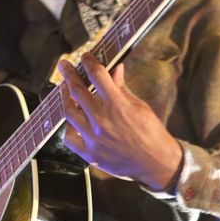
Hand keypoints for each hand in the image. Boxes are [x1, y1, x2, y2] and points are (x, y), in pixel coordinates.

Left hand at [58, 53, 182, 191]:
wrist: (156, 164)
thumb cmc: (151, 133)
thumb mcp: (140, 106)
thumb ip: (122, 88)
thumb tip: (115, 69)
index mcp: (117, 105)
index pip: (97, 76)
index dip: (88, 62)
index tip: (84, 56)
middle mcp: (102, 120)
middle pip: (77, 91)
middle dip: (69, 74)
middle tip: (64, 65)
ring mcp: (93, 138)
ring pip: (69, 113)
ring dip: (64, 97)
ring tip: (63, 89)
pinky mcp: (90, 154)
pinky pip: (69, 138)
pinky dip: (68, 127)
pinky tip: (71, 121)